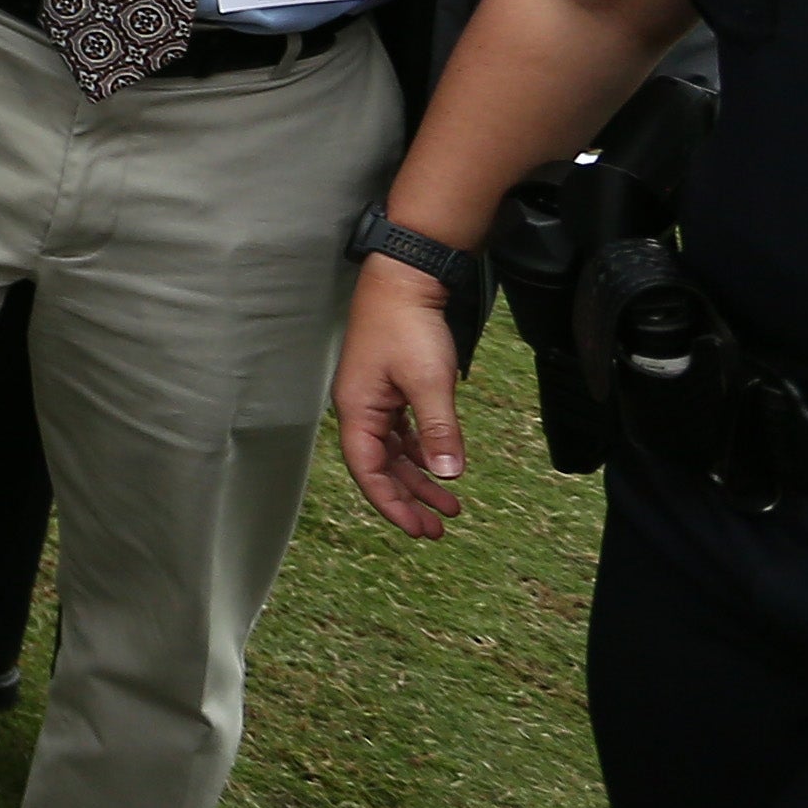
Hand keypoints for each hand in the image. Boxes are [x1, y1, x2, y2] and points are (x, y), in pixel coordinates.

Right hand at [330, 258, 470, 539]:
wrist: (406, 277)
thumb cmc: (408, 326)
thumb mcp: (429, 381)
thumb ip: (438, 430)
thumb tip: (448, 476)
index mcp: (357, 410)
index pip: (368, 471)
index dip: (391, 503)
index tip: (418, 529)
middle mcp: (360, 408)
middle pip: (379, 467)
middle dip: (407, 500)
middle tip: (437, 530)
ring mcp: (374, 397)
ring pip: (392, 451)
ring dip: (418, 479)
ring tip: (450, 506)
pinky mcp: (389, 386)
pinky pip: (400, 432)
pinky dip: (419, 452)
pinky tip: (439, 464)